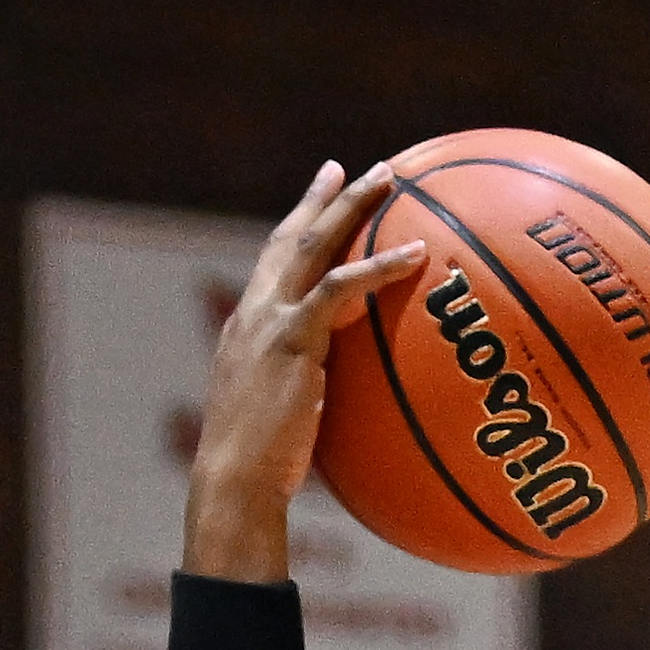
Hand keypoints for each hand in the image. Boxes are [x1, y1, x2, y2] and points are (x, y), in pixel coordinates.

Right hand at [183, 160, 425, 581]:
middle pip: (289, 239)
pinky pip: (341, 289)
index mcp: (245, 331)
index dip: (295, 227)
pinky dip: (379, 267)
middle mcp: (252, 316)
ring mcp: (269, 323)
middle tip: (349, 167)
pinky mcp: (292, 340)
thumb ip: (301, 397)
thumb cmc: (257, 474)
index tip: (316, 195)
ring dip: (351, 206)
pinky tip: (416, 255)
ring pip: (313, 246)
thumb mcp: (278, 424)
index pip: (271, 267)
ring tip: (388, 177)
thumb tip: (334, 408)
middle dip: (320, 199)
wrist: (233, 483)